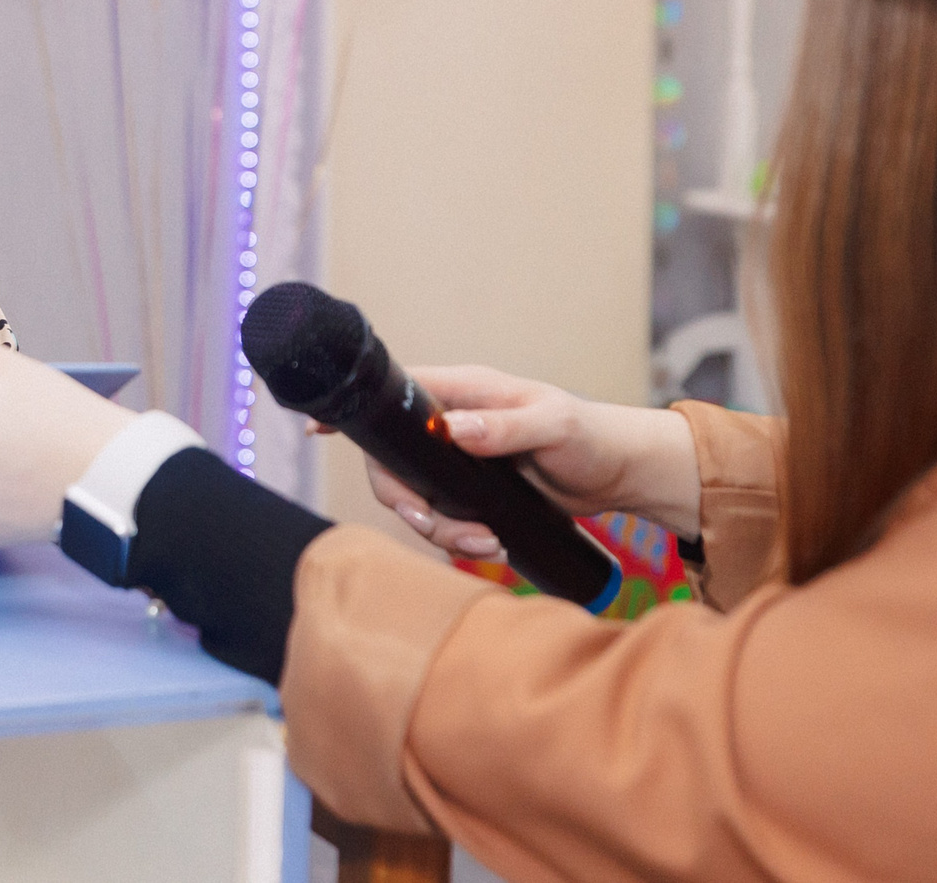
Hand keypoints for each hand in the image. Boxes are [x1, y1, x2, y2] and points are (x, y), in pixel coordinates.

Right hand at [352, 365, 702, 556]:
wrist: (620, 473)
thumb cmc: (592, 434)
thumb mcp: (553, 424)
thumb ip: (505, 426)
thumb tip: (452, 428)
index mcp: (461, 392)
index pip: (393, 393)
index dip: (353, 413)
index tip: (316, 427)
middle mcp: (450, 422)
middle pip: (391, 461)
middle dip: (407, 501)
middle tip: (436, 524)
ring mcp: (456, 459)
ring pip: (415, 496)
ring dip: (439, 527)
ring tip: (486, 543)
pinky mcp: (470, 490)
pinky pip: (441, 515)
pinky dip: (456, 536)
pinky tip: (491, 545)